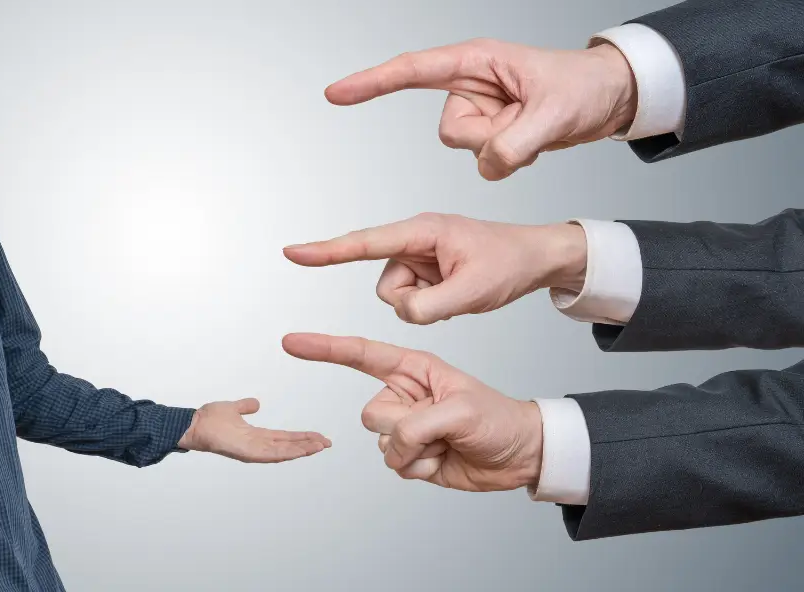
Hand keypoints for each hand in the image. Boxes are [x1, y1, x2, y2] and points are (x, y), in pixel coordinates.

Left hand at [177, 398, 331, 462]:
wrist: (194, 424)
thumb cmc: (208, 419)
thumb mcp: (233, 408)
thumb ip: (245, 406)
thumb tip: (256, 403)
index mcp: (256, 436)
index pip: (284, 437)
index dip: (301, 437)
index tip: (318, 436)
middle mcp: (257, 445)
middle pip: (288, 446)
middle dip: (308, 445)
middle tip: (327, 443)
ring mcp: (253, 451)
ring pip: (284, 452)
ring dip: (303, 449)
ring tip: (321, 446)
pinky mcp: (247, 453)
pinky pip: (272, 453)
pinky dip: (289, 452)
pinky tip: (303, 450)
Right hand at [283, 332, 542, 490]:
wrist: (517, 456)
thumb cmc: (497, 419)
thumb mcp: (463, 411)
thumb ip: (419, 422)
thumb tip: (394, 441)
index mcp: (413, 368)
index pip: (360, 354)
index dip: (324, 348)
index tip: (291, 342)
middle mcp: (403, 394)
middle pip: (370, 412)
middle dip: (403, 427)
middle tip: (440, 428)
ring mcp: (404, 426)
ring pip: (380, 443)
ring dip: (415, 452)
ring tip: (447, 444)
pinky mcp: (409, 455)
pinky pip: (394, 465)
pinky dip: (419, 468)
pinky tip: (443, 459)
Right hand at [284, 212, 586, 324]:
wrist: (536, 258)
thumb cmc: (509, 263)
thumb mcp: (473, 291)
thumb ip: (429, 306)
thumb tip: (402, 312)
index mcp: (421, 232)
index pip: (363, 243)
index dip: (326, 251)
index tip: (293, 253)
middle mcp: (414, 240)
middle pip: (387, 286)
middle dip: (414, 301)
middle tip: (455, 295)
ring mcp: (419, 256)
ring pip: (398, 297)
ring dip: (425, 305)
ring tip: (460, 293)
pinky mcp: (425, 270)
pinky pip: (412, 300)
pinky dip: (432, 305)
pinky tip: (457, 295)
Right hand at [325, 38, 637, 179]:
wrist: (610, 97)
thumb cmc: (584, 87)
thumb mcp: (556, 114)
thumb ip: (517, 142)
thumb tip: (488, 165)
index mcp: (474, 62)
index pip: (411, 71)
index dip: (371, 83)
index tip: (335, 94)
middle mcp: (469, 86)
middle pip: (450, 131)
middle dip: (488, 140)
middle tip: (531, 123)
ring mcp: (478, 111)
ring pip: (468, 151)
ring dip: (504, 152)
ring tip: (538, 130)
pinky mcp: (489, 132)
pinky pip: (485, 163)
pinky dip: (512, 162)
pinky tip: (535, 142)